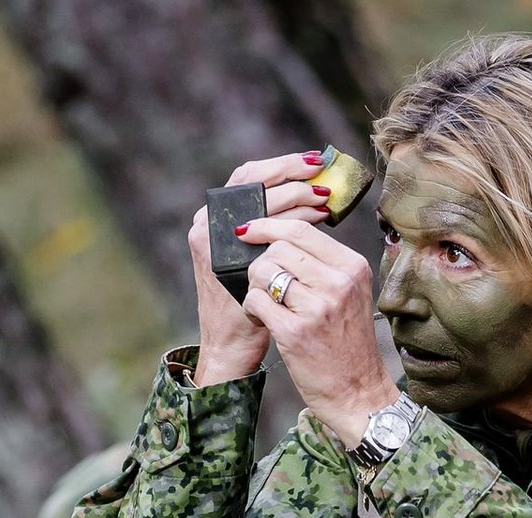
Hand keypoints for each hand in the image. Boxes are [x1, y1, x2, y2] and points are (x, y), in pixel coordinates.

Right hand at [189, 151, 332, 385]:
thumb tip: (313, 194)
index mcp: (212, 216)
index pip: (246, 175)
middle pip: (251, 180)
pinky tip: (317, 220)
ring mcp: (213, 240)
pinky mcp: (224, 259)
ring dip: (297, 194)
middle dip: (291, 171)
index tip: (313, 160)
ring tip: (324, 197)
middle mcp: (207, 223)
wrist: (231, 343)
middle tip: (321, 172)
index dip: (280, 164)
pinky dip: (295, 220)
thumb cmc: (251, 299)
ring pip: (260, 200)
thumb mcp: (256, 256)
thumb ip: (272, 227)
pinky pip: (266, 228)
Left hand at [238, 218, 399, 443]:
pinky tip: (261, 319)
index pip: (301, 230)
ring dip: (255, 286)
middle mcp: (338, 283)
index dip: (268, 226)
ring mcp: (317, 308)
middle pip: (278, 248)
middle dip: (261, 263)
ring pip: (263, 271)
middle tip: (264, 285)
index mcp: (352, 268)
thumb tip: (280, 234)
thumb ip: (324, 263)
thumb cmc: (347, 342)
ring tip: (265, 304)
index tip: (248, 229)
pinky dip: (251, 308)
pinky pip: (255, 300)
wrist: (357, 391)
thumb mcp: (351, 294)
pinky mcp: (295, 332)